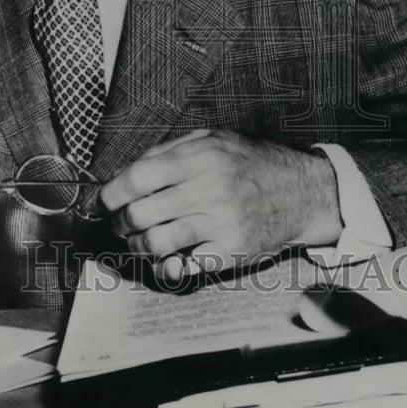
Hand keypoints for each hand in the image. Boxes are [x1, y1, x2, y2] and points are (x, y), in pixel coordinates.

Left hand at [100, 129, 341, 280]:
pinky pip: (183, 267)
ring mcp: (219, 223)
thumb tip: (128, 171)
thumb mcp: (213, 139)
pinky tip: (166, 258)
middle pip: (140, 214)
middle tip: (121, 224)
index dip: (112, 194)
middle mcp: (208, 190)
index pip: (138, 178)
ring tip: (139, 241)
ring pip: (155, 244)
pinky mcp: (229, 252)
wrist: (301, 192)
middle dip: (120, 223)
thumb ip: (170, 150)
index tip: (105, 201)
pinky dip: (166, 266)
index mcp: (199, 158)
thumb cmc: (251, 162)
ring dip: (137, 246)